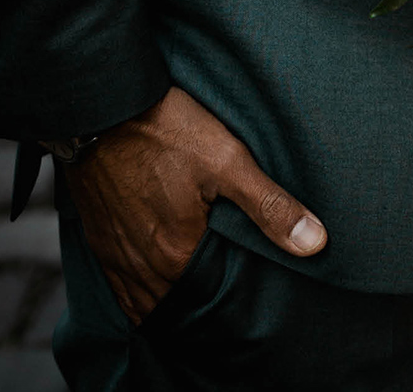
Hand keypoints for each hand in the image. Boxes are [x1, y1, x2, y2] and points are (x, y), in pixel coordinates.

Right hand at [64, 85, 326, 322]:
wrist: (101, 106)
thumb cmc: (165, 129)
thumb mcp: (228, 160)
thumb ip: (270, 206)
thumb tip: (315, 244)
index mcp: (176, 256)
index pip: (211, 300)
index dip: (231, 301)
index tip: (249, 299)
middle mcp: (141, 268)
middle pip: (176, 305)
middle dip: (199, 307)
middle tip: (225, 302)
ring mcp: (115, 256)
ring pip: (144, 301)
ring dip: (169, 304)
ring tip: (195, 298)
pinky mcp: (98, 240)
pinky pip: (119, 287)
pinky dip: (138, 294)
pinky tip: (155, 284)